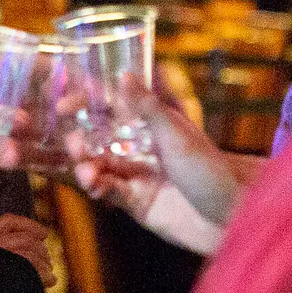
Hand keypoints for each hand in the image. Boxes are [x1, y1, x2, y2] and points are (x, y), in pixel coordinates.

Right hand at [0, 213, 55, 286]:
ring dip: (45, 264)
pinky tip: (48, 282)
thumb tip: (36, 245)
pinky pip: (30, 266)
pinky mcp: (0, 272)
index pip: (7, 222)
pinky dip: (44, 273)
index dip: (29, 226)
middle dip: (41, 250)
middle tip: (47, 264)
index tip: (44, 234)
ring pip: (29, 252)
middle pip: (24, 238)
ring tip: (48, 276)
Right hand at [72, 75, 242, 231]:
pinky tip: (96, 186)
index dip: (85, 103)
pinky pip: (105, 191)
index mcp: (152, 125)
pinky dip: (96, 187)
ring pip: (97, 165)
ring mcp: (134, 174)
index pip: (112, 106)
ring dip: (85, 165)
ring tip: (87, 171)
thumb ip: (147, 107)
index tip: (63, 104)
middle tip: (74, 143)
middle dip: (78, 140)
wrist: (228, 218)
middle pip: (97, 139)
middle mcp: (139, 147)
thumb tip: (124, 75)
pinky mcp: (131, 201)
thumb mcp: (177, 134)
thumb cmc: (211, 170)